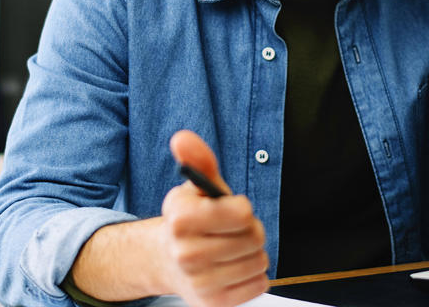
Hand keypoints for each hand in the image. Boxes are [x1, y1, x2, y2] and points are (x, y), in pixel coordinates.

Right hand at [159, 130, 268, 306]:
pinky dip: (253, 273)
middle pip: (253, 237)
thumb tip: (182, 138)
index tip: (232, 208)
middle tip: (233, 228)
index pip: (241, 213)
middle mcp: (185, 252)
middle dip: (250, 229)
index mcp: (181, 217)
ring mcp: (199, 281)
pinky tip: (235, 265)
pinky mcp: (213, 303)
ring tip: (233, 246)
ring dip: (252, 251)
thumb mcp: (195, 186)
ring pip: (258, 261)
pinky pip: (258, 284)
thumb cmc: (191, 218)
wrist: (169, 260)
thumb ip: (197, 159)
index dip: (241, 208)